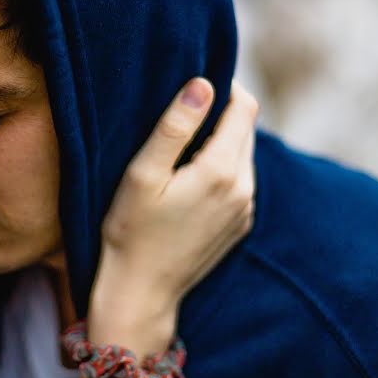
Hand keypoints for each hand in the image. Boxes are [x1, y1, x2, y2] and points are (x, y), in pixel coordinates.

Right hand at [89, 78, 256, 356]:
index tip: (193, 86)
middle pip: (246, 129)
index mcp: (222, 170)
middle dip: (220, 114)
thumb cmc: (131, 230)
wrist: (141, 293)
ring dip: (221, 142)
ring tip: (181, 150)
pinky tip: (189, 180)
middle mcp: (244, 188)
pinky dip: (222, 168)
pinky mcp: (241, 225)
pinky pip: (240, 181)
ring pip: (244, 154)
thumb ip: (176, 127)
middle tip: (181, 117)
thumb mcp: (143, 173)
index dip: (224, 86)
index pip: (244, 107)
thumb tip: (203, 84)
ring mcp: (246, 209)